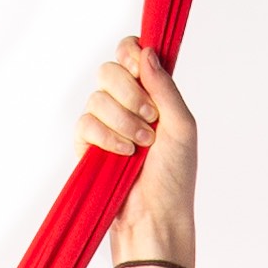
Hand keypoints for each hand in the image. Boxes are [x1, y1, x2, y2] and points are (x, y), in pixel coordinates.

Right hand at [78, 38, 197, 261]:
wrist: (156, 217)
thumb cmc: (175, 178)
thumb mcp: (182, 127)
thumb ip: (165, 87)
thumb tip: (146, 50)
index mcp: (149, 94)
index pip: (129, 52)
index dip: (130, 55)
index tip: (141, 72)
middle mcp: (125, 105)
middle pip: (109, 69)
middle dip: (130, 93)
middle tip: (150, 120)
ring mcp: (105, 124)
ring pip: (97, 97)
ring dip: (123, 120)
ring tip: (141, 146)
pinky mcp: (87, 146)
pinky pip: (85, 122)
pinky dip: (106, 136)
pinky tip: (123, 154)